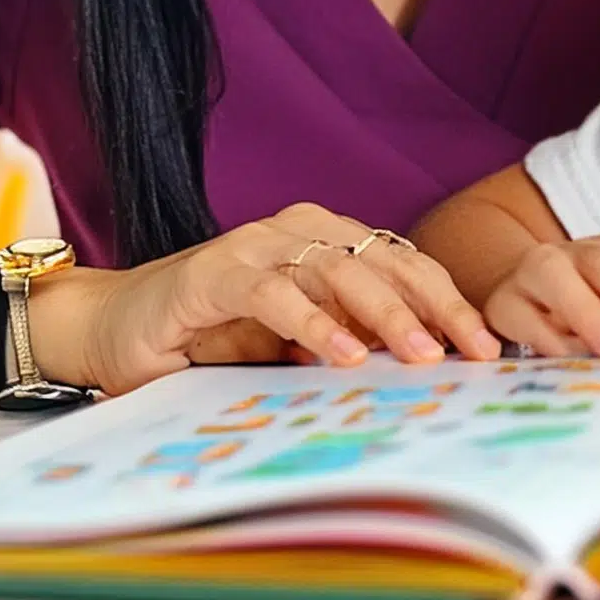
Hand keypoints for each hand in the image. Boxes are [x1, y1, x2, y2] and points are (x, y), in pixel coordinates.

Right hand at [34, 203, 500, 395]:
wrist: (112, 326)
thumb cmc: (209, 336)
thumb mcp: (293, 341)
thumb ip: (348, 340)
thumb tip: (424, 367)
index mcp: (327, 241)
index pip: (404, 265)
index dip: (450, 302)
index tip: (487, 347)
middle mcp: (299, 232)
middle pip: (386, 262)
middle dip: (437, 308)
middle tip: (473, 352)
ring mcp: (258, 247)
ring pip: (341, 271)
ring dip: (386, 315)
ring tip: (423, 355)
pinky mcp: (217, 272)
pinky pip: (276, 293)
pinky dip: (315, 322)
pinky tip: (345, 354)